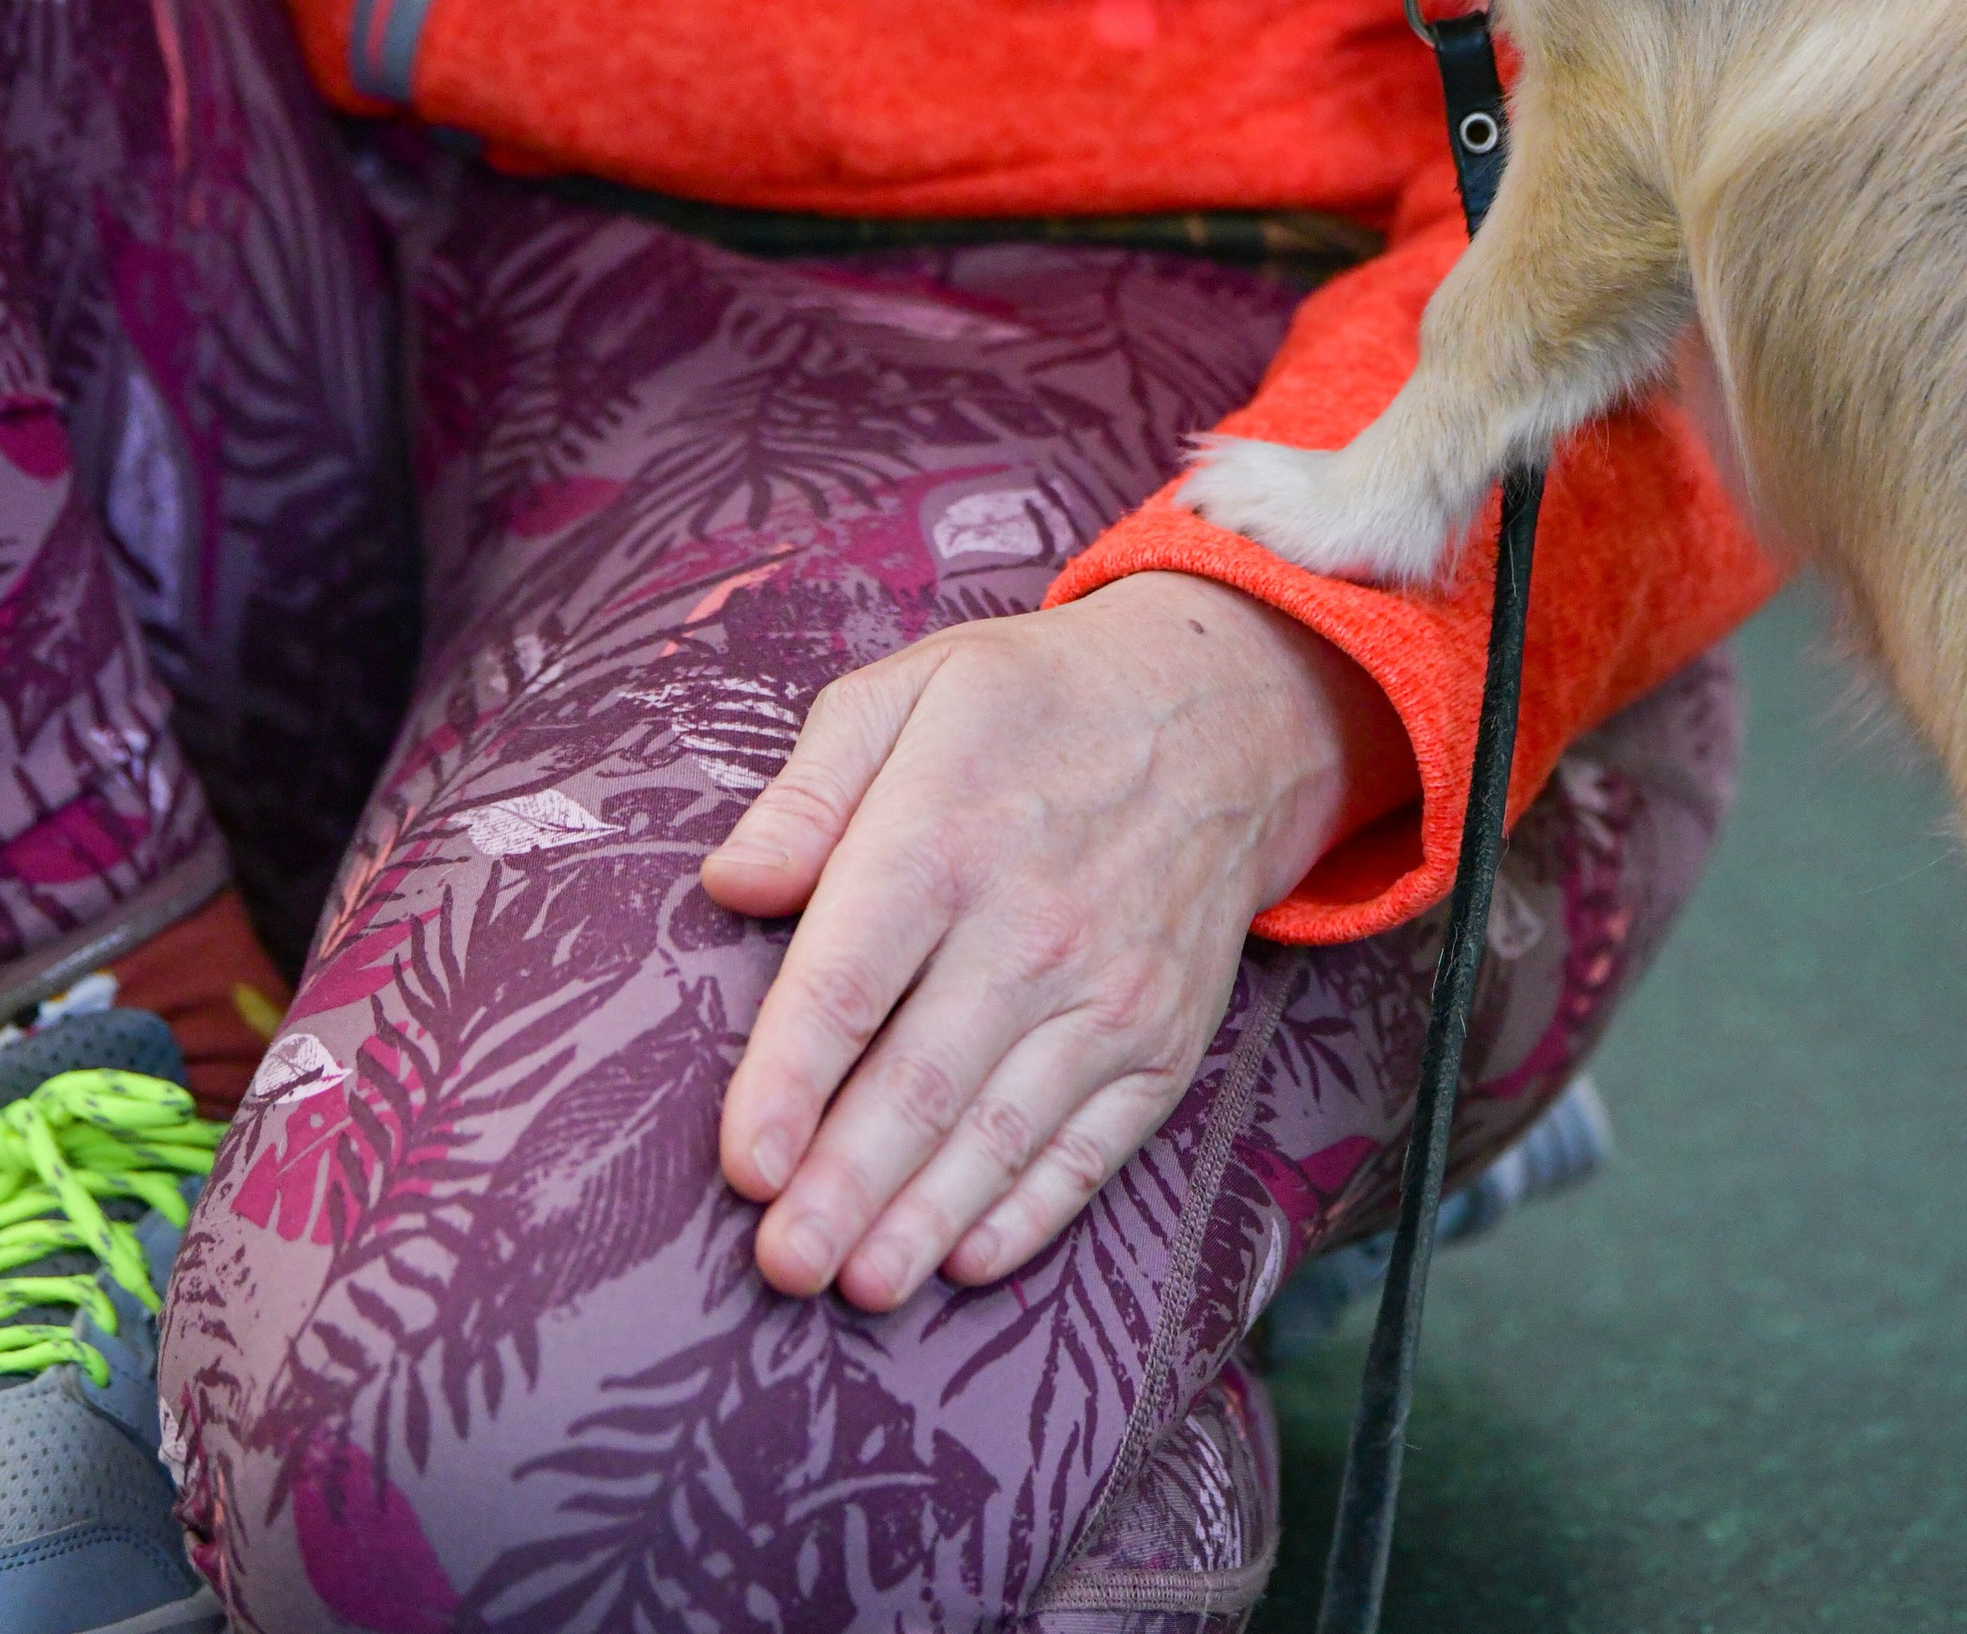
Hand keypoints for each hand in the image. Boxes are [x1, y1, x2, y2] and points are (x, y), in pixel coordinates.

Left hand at [701, 575, 1409, 1306]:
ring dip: (924, 1222)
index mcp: (945, 834)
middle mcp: (1032, 926)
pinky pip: (1092, 1146)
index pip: (850, 981)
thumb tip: (729, 883)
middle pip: (922, 1082)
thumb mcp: (911, 690)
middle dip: (844, 1187)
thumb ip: (809, 789)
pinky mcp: (1163, 1040)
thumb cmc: (1034, 705)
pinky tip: (968, 1260)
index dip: (790, 1082)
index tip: (742, 1168)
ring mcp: (1109, 992)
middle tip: (781, 1268)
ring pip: (1002, 1133)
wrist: (1228, 712)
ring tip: (857, 1286)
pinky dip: (1031, 1213)